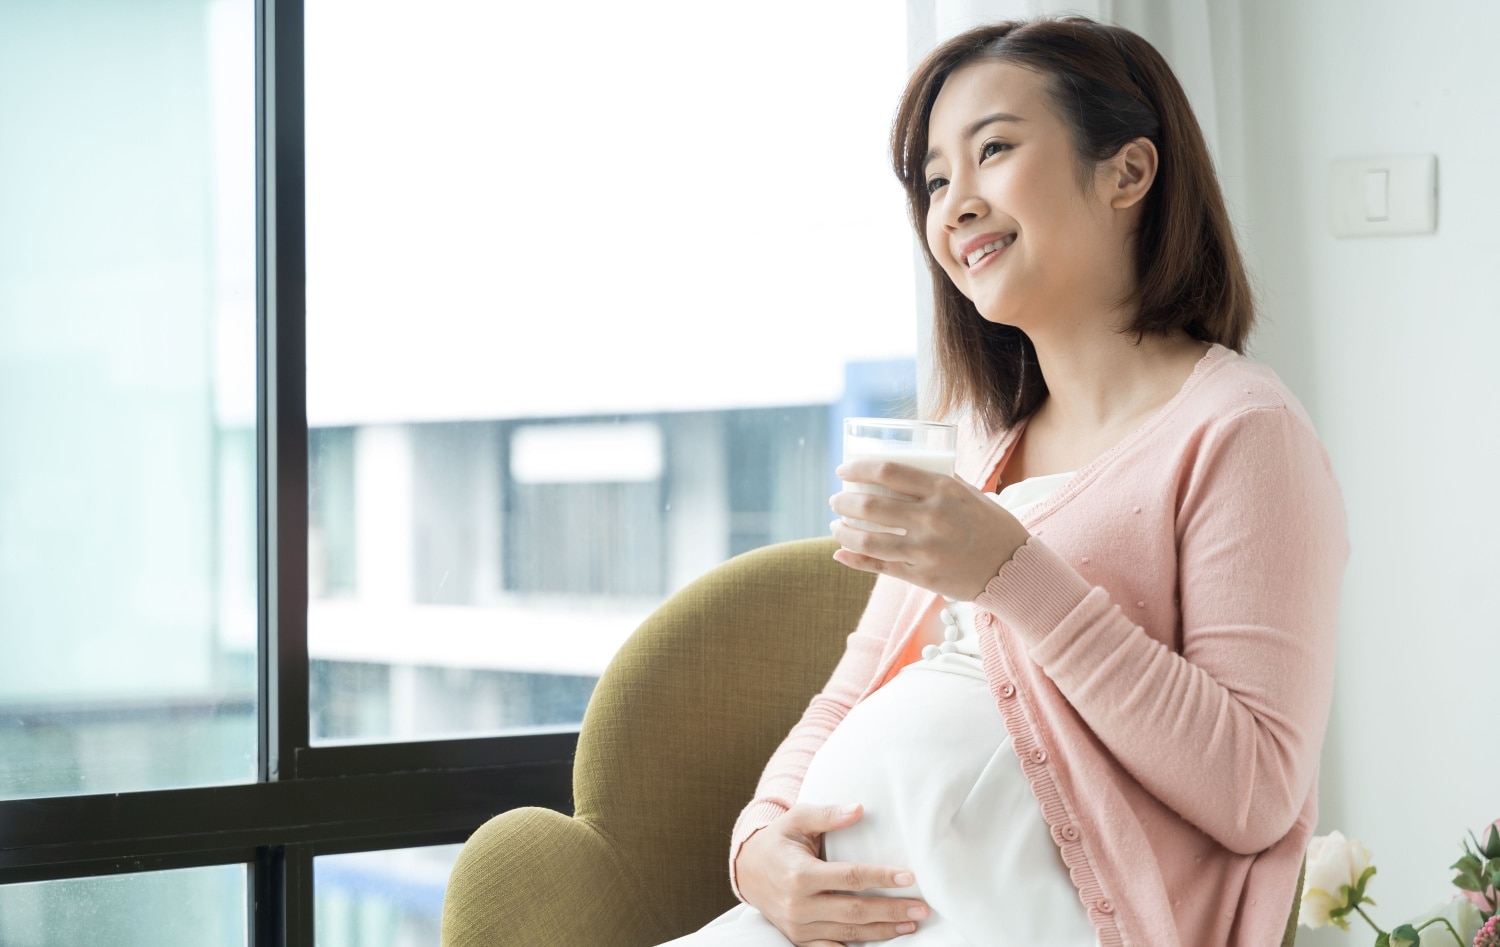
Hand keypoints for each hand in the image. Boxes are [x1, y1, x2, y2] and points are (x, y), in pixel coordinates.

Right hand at [735, 803, 929, 945]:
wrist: (748, 871)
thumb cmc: (779, 841)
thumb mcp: (797, 819)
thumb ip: (827, 814)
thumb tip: (859, 809)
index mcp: (799, 874)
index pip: (849, 877)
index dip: (881, 877)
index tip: (909, 877)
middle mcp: (798, 905)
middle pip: (855, 911)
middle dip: (891, 911)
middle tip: (921, 908)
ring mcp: (798, 927)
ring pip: (848, 933)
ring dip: (883, 931)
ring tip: (911, 924)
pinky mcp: (799, 939)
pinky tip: (883, 940)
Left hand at [830, 460, 1029, 600]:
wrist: (1013, 568)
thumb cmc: (992, 525)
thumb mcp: (970, 493)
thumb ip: (940, 480)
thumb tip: (906, 469)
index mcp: (943, 490)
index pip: (887, 473)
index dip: (857, 469)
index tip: (842, 470)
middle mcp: (932, 518)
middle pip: (871, 506)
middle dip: (843, 501)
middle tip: (835, 499)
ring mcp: (925, 550)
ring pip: (868, 540)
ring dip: (843, 532)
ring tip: (835, 526)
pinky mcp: (922, 576)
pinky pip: (880, 567)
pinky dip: (855, 560)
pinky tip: (841, 553)